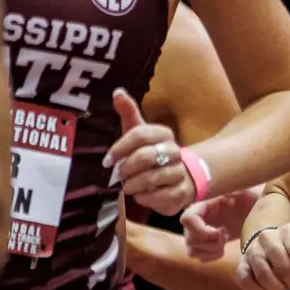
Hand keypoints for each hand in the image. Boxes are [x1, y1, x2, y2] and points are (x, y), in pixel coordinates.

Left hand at [106, 90, 194, 215]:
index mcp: (163, 133)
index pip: (140, 134)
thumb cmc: (151, 153)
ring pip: (150, 178)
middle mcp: (175, 151)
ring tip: (128, 186)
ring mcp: (180, 172)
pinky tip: (140, 195)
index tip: (107, 160)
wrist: (180, 177)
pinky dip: (143, 198)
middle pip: (144, 157)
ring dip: (133, 185)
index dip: (120, 148)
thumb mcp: (139, 132)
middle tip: (119, 175)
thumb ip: (129, 112)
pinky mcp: (181, 193)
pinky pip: (157, 197)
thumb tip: (117, 92)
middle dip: (126, 168)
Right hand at [180, 186, 261, 261]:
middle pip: (190, 239)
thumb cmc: (248, 199)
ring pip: (192, 250)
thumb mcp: (245, 193)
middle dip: (211, 242)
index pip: (188, 219)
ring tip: (225, 239)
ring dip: (211, 250)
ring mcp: (196, 232)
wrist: (252, 209)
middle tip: (226, 234)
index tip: (220, 231)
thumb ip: (236, 193)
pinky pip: (199, 257)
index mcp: (202, 204)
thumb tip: (229, 199)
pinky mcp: (202, 243)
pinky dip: (212, 256)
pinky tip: (223, 247)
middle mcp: (195, 219)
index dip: (201, 230)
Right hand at [236, 221, 289, 289]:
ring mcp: (252, 249)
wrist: (272, 248)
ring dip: (276, 288)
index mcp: (288, 231)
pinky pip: (245, 279)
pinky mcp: (241, 263)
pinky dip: (256, 289)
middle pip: (282, 266)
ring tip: (283, 289)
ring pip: (263, 274)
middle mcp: (268, 236)